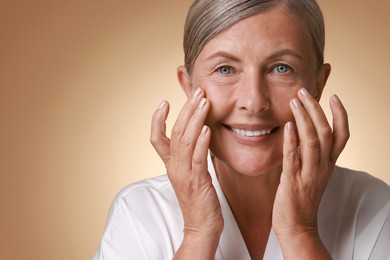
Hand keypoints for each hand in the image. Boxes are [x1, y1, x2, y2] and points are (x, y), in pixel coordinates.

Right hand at [150, 88, 222, 257]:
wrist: (201, 227)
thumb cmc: (198, 200)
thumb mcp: (190, 175)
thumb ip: (190, 156)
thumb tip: (198, 137)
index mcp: (170, 165)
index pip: (156, 138)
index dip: (157, 119)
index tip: (164, 101)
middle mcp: (174, 167)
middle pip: (175, 132)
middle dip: (185, 109)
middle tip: (197, 91)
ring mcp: (184, 174)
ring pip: (185, 141)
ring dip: (194, 119)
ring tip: (203, 101)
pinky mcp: (197, 182)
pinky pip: (198, 158)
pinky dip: (201, 142)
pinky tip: (206, 128)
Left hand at [272, 88, 348, 257]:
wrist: (297, 225)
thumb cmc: (301, 197)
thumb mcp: (312, 173)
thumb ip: (311, 154)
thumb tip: (302, 131)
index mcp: (328, 164)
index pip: (342, 135)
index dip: (340, 115)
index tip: (334, 96)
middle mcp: (322, 167)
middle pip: (325, 132)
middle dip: (316, 109)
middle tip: (304, 91)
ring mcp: (308, 174)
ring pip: (312, 141)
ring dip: (304, 118)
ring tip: (295, 101)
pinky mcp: (293, 181)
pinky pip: (294, 157)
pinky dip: (292, 140)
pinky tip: (288, 126)